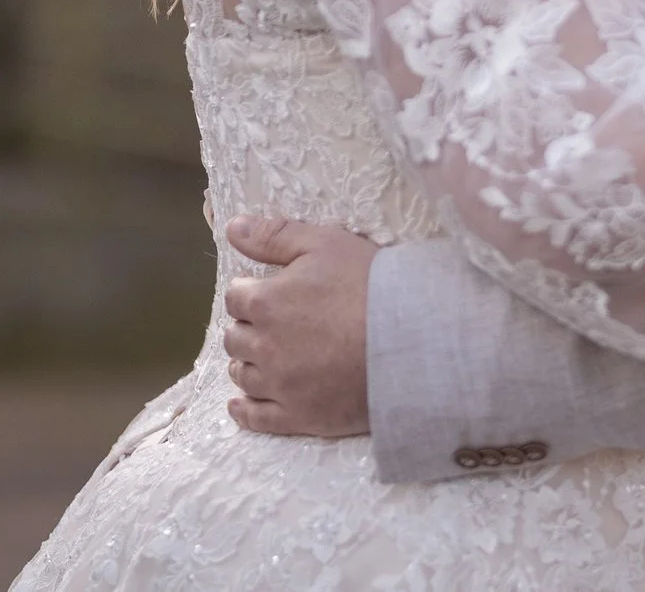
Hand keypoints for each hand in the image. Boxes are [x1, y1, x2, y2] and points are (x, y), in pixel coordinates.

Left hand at [220, 216, 378, 437]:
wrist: (412, 339)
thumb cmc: (370, 285)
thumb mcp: (325, 243)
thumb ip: (274, 235)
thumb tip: (232, 227)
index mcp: (265, 303)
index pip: (235, 296)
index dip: (251, 291)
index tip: (268, 292)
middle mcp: (263, 346)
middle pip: (235, 337)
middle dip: (248, 327)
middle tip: (273, 323)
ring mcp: (279, 385)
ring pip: (243, 375)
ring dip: (247, 363)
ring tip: (265, 358)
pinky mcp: (297, 416)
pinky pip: (255, 418)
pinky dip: (244, 410)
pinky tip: (240, 404)